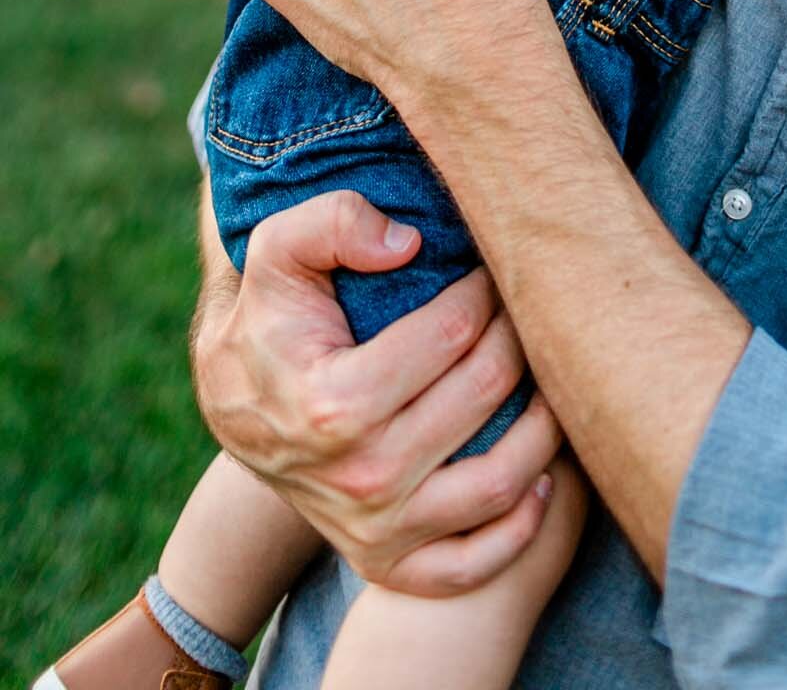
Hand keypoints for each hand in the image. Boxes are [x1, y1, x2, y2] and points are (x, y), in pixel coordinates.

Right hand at [193, 189, 563, 594]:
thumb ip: (331, 222)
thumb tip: (407, 243)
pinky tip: (542, 472)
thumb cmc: (270, 318)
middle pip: (484, 393)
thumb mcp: (276, 250)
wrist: (232, 407)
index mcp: (335, 402)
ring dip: (544, 425)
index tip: (490, 268)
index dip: (484, 289)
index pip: (452, 333)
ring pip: (499, 482)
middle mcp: (361, 477)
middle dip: (519, 336)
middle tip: (527, 308)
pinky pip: (475, 564)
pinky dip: (521, 524)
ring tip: (552, 377)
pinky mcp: (389, 565)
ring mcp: (377, 530)